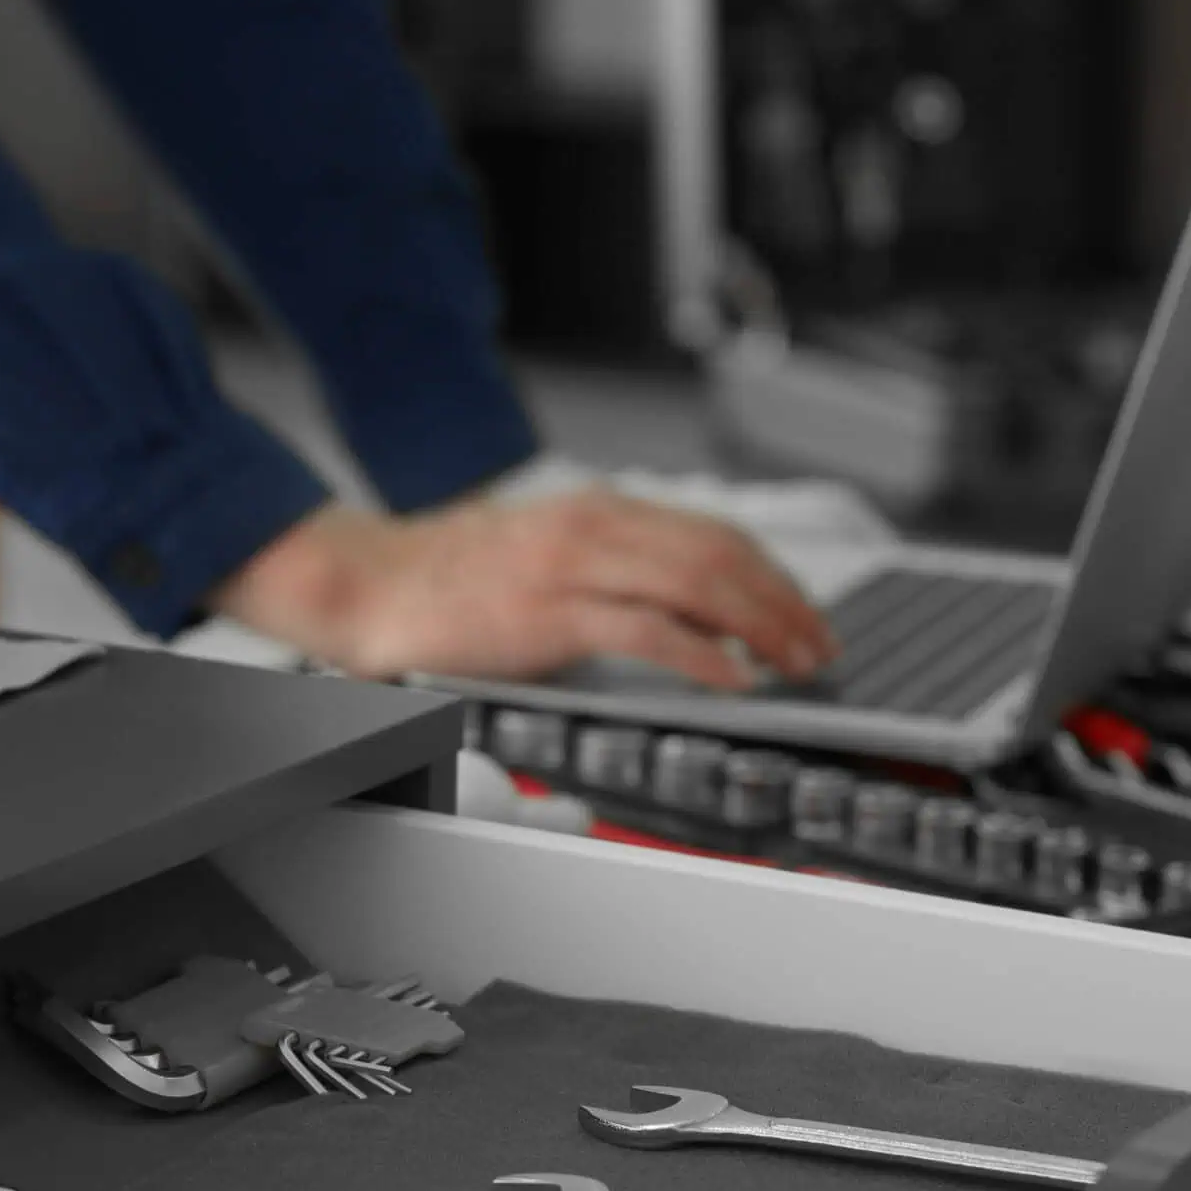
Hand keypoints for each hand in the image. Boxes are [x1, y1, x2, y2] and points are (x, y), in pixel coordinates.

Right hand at [209, 490, 837, 685]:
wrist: (370, 584)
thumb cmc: (448, 580)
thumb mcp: (543, 552)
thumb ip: (607, 569)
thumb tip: (679, 611)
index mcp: (598, 510)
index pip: (712, 532)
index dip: (772, 573)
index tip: (805, 613)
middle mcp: (594, 526)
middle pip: (721, 554)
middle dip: (784, 602)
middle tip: (821, 646)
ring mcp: (573, 567)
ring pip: (699, 584)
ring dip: (762, 627)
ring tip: (795, 664)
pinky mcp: (550, 614)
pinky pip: (648, 631)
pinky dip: (704, 656)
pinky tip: (733, 680)